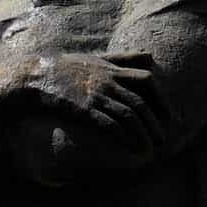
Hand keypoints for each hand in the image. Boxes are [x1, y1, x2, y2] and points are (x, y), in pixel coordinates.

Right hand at [9, 51, 157, 149]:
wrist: (39, 75)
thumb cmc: (69, 68)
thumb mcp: (99, 58)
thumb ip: (125, 59)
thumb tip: (152, 57)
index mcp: (113, 69)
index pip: (147, 79)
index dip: (161, 99)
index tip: (167, 116)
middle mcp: (108, 81)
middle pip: (141, 102)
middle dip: (155, 122)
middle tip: (162, 139)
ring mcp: (96, 95)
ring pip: (128, 114)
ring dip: (142, 134)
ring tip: (149, 149)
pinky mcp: (84, 109)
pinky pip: (108, 124)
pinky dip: (122, 136)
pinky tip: (128, 146)